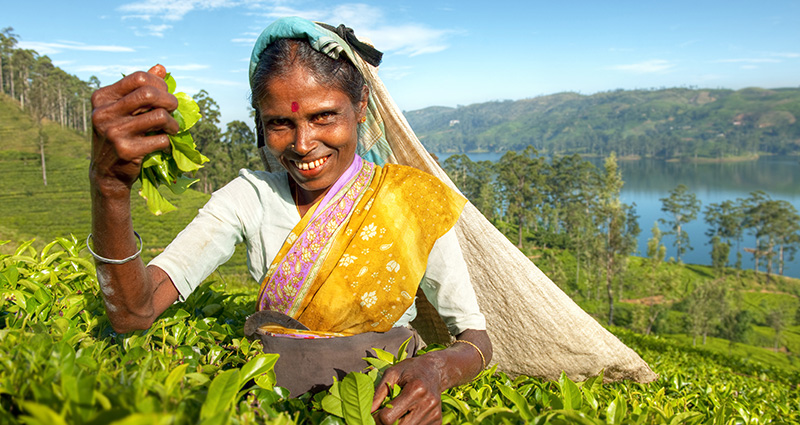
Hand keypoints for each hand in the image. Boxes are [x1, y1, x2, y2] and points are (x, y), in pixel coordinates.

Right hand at [90, 64, 178, 194]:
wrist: (107, 173)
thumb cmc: (119, 135)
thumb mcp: (122, 110)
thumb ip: (139, 89)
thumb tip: (161, 67)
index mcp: (101, 98)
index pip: (138, 78)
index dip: (159, 83)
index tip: (165, 93)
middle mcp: (103, 113)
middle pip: (149, 94)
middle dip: (170, 100)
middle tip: (174, 109)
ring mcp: (114, 132)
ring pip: (159, 116)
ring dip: (173, 123)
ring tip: (172, 129)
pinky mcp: (126, 150)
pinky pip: (161, 139)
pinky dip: (168, 141)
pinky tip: (165, 145)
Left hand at [371, 355, 443, 424]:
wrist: (435, 370)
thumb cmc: (411, 369)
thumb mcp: (392, 373)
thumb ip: (378, 392)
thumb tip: (367, 411)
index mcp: (416, 390)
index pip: (389, 417)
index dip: (376, 419)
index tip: (373, 414)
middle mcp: (428, 404)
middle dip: (386, 424)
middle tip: (381, 416)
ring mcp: (434, 414)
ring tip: (396, 413)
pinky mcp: (438, 421)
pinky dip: (408, 424)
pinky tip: (407, 414)